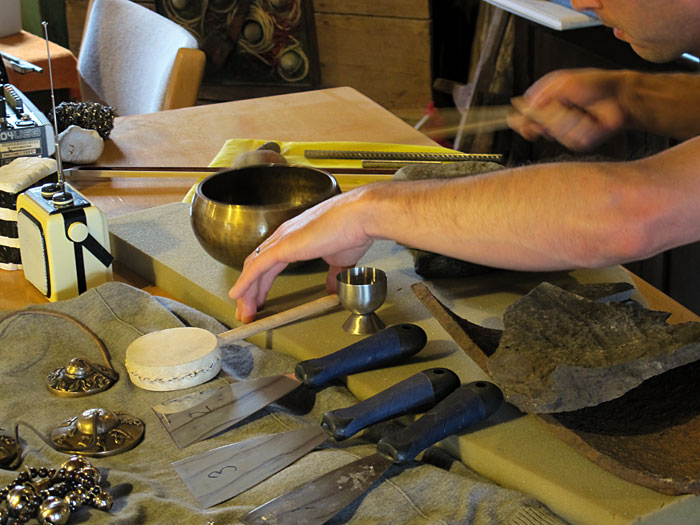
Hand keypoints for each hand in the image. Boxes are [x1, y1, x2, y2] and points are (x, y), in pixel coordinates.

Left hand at [229, 189, 374, 322]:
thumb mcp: (340, 259)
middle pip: (257, 267)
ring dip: (246, 292)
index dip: (261, 284)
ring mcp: (282, 240)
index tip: (259, 301)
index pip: (270, 264)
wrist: (360, 217)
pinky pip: (257, 267)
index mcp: (296, 238)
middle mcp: (284, 237)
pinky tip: (237, 295)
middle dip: (250, 291)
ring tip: (243, 312)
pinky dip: (245, 282)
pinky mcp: (283, 246)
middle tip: (246, 311)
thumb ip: (332, 273)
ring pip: (254, 269)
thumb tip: (331, 287)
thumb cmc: (354, 230)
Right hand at [508, 68, 627, 150]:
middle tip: (562, 104)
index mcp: (546, 108)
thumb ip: (540, 94)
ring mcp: (566, 134)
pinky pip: (572, 137)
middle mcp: (553, 123)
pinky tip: (591, 118)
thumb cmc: (592, 84)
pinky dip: (582, 124)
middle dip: (547, 115)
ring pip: (555, 132)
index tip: (516, 120)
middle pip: (536, 128)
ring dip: (569, 117)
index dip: (520, 123)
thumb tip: (521, 106)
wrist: (619, 95)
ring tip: (581, 108)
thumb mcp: (561, 82)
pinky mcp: (580, 142)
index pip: (524, 121)